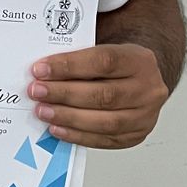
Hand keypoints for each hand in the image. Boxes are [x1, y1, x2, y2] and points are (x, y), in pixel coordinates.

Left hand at [28, 44, 168, 148]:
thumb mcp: (103, 46)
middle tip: (37, 92)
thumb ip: (78, 54)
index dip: (69, 66)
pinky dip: (77, 135)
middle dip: (65, 94)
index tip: (41, 70)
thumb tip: (43, 67)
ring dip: (69, 117)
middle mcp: (148, 89)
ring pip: (106, 121)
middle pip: (104, 95)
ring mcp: (145, 116)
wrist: (139, 78)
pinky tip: (57, 128)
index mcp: (140, 60)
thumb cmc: (114, 64)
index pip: (103, 61)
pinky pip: (104, 140)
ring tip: (43, 111)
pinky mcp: (135, 136)